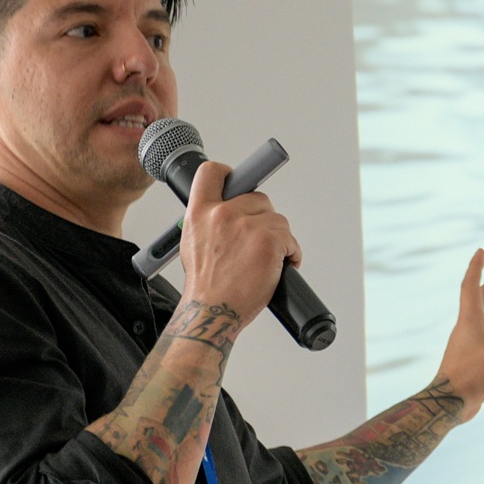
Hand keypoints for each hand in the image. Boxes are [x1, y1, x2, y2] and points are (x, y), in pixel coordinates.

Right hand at [178, 160, 300, 319]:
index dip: (229, 173)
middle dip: (263, 218)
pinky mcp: (269, 241)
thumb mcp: (193, 242)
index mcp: (200, 212)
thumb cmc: (206, 284)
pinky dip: (290, 253)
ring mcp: (248, 226)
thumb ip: (209, 220)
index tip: (238, 180)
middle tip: (255, 241)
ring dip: (278, 238)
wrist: (212, 310)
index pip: (213, 172)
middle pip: (258, 198)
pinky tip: (278, 265)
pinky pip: (290, 239)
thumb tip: (228, 209)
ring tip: (265, 259)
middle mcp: (223, 214)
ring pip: (278, 220)